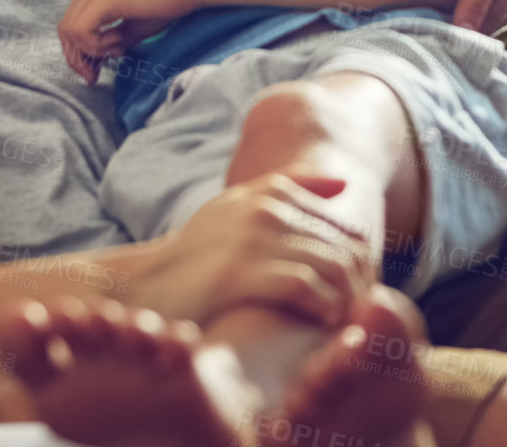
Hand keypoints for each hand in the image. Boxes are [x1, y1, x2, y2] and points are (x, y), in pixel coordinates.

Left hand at [57, 0, 202, 80]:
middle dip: (77, 58)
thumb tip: (98, 61)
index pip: (72, 26)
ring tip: (119, 49)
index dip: (79, 53)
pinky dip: (96, 45)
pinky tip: (119, 43)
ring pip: (69, 32)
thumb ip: (112, 40)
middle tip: (94, 75)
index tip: (95, 71)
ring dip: (91, 50)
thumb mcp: (134, 27)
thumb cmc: (170, 2)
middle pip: (64, 30)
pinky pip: (81, 31)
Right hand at [129, 172, 375, 327]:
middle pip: (346, 246)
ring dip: (349, 298)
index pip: (347, 226)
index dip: (366, 265)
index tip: (364, 297)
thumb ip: (289, 189)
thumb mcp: (237, 209)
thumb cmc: (196, 254)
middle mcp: (265, 208)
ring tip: (346, 324)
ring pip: (331, 264)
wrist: (141, 285)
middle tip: (363, 317)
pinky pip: (303, 285)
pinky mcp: (235, 273)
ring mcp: (250, 238)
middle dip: (363, 285)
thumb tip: (345, 181)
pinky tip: (322, 321)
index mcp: (272, 193)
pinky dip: (323, 305)